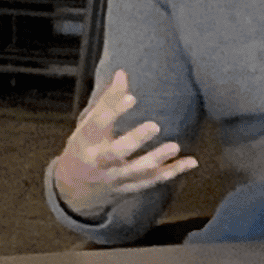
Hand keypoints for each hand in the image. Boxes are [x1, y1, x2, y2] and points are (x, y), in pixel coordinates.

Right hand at [48, 70, 195, 216]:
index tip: (132, 98)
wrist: (73, 190)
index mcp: (85, 141)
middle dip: (134, 140)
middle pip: (115, 153)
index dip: (113, 111)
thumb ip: (108, 101)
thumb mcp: (89, 125)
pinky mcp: (129, 189)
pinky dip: (172, 172)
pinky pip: (152, 182)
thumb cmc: (84, 148)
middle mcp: (98, 162)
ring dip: (156, 159)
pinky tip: (191, 162)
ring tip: (175, 146)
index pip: (97, 125)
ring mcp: (114, 178)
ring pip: (136, 172)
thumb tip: (122, 73)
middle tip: (155, 125)